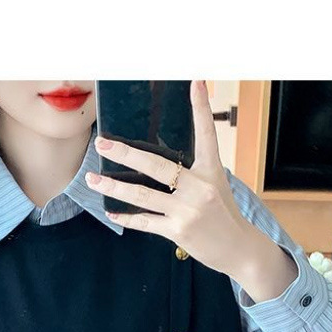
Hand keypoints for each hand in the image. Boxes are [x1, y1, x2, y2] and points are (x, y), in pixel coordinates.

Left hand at [85, 80, 297, 301]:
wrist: (239, 249)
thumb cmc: (224, 214)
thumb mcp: (216, 185)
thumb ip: (192, 171)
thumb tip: (161, 159)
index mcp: (211, 171)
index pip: (206, 133)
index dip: (200, 107)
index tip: (195, 82)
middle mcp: (199, 188)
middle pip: (156, 166)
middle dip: (125, 154)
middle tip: (102, 142)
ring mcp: (187, 210)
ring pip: (142, 195)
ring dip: (113, 188)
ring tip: (92, 179)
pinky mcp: (178, 231)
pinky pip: (145, 222)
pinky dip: (127, 217)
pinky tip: (111, 212)